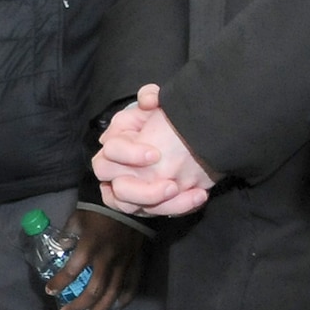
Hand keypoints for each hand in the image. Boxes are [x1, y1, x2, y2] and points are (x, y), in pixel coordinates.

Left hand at [45, 207, 144, 309]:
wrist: (129, 204)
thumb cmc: (98, 211)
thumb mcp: (77, 219)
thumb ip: (67, 235)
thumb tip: (61, 248)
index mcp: (90, 246)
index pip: (72, 270)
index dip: (60, 283)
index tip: (50, 291)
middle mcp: (108, 259)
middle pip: (94, 290)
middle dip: (78, 306)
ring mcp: (124, 264)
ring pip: (112, 295)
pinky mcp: (136, 264)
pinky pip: (131, 287)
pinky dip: (122, 301)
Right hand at [91, 83, 217, 215]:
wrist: (191, 140)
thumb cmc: (167, 124)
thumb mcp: (159, 105)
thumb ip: (151, 96)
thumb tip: (149, 100)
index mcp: (116, 147)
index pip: (110, 153)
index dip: (129, 156)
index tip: (155, 154)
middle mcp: (117, 172)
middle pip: (115, 188)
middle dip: (142, 191)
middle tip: (171, 185)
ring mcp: (130, 191)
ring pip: (130, 207)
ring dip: (157, 204)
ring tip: (185, 193)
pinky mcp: (147, 205)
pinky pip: (154, 213)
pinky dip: (176, 207)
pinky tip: (199, 195)